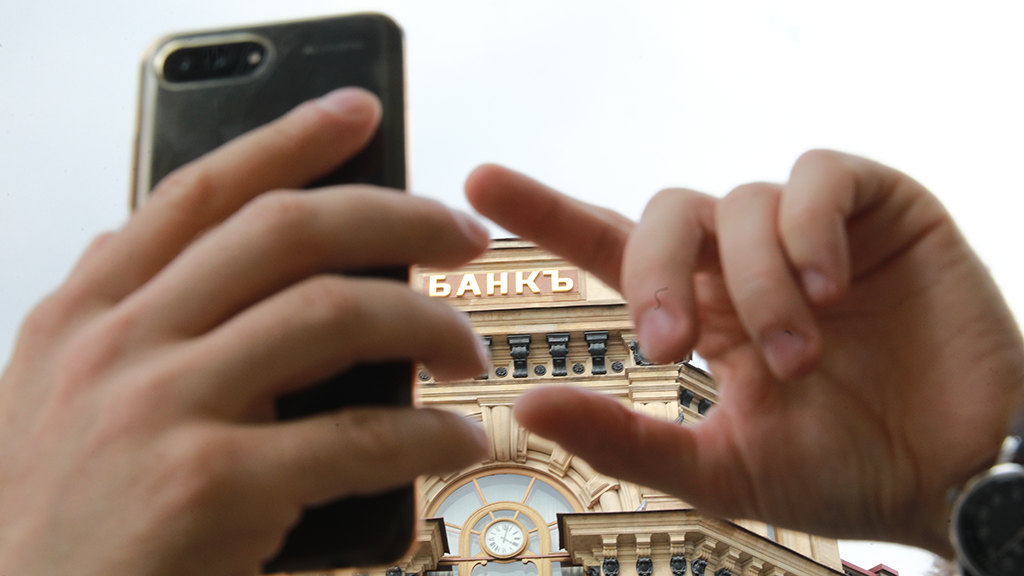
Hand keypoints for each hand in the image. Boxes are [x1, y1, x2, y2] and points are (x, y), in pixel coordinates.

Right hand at [0, 88, 489, 575]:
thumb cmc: (59, 521)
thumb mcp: (62, 397)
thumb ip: (131, 321)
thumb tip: (226, 260)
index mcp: (86, 314)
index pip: (202, 193)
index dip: (286, 140)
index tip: (356, 115)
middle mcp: (119, 345)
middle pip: (284, 232)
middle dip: (395, 217)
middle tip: (460, 233)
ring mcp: (161, 411)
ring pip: (332, 314)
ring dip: (427, 324)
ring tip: (468, 347)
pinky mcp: (209, 487)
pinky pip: (357, 435)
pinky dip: (427, 433)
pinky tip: (456, 439)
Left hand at [465, 150, 1023, 555]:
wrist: (955, 478)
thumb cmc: (844, 472)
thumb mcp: (721, 468)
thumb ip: (626, 437)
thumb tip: (527, 403)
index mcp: (702, 313)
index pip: (609, 246)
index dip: (547, 210)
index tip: (480, 180)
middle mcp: (744, 264)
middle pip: (663, 213)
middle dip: (653, 270)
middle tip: (672, 343)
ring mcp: (809, 233)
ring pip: (739, 203)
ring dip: (757, 283)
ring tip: (798, 356)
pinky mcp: (878, 211)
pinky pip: (819, 177)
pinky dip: (811, 228)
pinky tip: (832, 289)